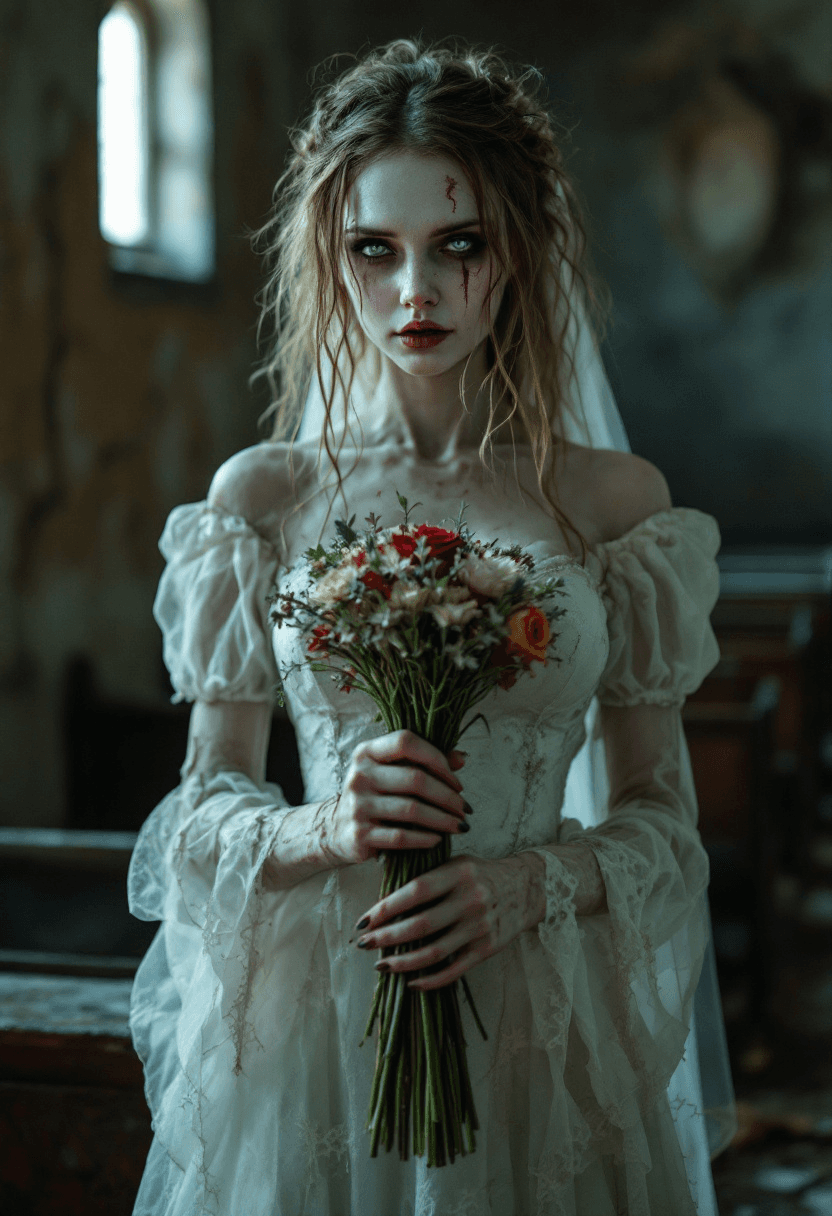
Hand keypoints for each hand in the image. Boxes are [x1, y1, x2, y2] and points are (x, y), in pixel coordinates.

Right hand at [321, 729, 469, 866]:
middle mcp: (359, 775)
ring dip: (442, 820)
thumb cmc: (375, 795)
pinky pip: (400, 837)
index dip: (437, 759)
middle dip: (447, 796)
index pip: (406, 742)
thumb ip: (426, 761)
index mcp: (367, 752)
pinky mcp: (359, 834)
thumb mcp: (393, 771)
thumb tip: (461, 758)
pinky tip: (437, 839)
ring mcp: (357, 805)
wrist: (336, 828)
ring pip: (411, 810)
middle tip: (464, 809)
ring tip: (458, 825)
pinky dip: (424, 839)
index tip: (456, 781)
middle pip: (414, 779)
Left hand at [353, 852, 541, 989]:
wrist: (526, 887)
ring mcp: (480, 927)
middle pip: (421, 925)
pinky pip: (454, 970)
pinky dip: (430, 980)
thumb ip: (425, 874)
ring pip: (434, 952)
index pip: (415, 892)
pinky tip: (411, 982)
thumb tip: (381, 893)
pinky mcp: (487, 949)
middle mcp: (471, 900)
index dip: (386, 908)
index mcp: (459, 873)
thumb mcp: (456, 862)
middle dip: (387, 937)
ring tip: (382, 964)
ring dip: (403, 962)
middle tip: (365, 944)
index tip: (363, 920)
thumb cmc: (480, 874)